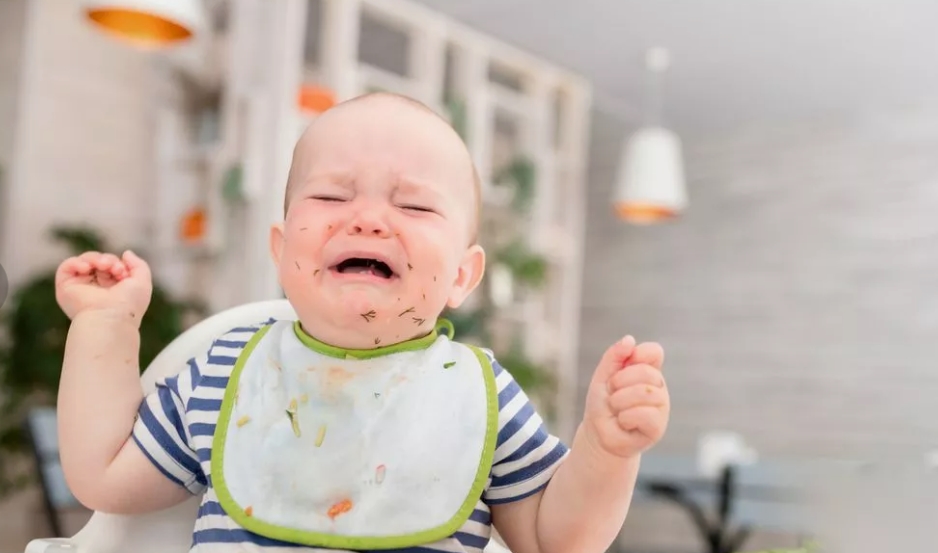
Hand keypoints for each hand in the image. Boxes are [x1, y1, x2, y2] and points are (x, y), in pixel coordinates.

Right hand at [55, 250, 152, 323]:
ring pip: (85, 261)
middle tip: (115, 269)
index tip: (124, 272)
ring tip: (104, 266)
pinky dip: (77, 262)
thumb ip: (138, 264)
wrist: (111, 318)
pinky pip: (67, 266)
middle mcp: (95, 289)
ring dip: (95, 258)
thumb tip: (125, 253)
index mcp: (113, 289)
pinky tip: (87, 268)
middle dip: (109, 260)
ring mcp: (80, 288)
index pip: (113, 266)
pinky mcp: (66, 288)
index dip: (119, 264)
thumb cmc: (128, 305)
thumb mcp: (142, 281)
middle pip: (99, 261)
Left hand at [582, 336, 669, 458]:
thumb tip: (629, 340)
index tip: (622, 366)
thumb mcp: (602, 377)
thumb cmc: (602, 405)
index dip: (638, 354)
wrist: (598, 434)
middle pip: (647, 372)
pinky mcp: (658, 427)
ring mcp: (661, 407)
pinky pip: (645, 414)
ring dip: (620, 401)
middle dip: (619, 382)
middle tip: (613, 395)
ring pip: (645, 393)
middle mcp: (658, 387)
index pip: (655, 352)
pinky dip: (626, 417)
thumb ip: (614, 357)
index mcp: (647, 372)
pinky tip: (624, 422)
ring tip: (617, 410)